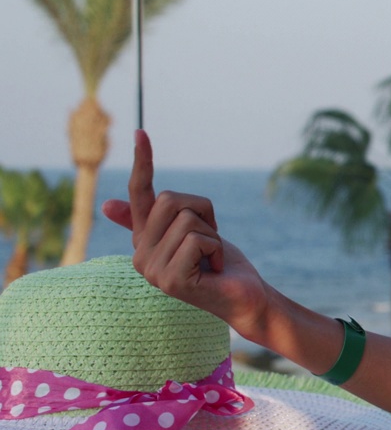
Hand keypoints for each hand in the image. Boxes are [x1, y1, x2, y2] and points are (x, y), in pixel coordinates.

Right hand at [101, 130, 271, 337]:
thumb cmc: (220, 263)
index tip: (141, 133)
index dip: (142, 162)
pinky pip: (198, 239)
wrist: (245, 297)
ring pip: (186, 218)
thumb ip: (156, 219)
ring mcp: (152, 270)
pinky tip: (215, 269)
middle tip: (210, 241)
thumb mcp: (189, 233)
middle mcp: (140, 255)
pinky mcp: (170, 280)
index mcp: (143, 239)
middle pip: (170, 199)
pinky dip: (216, 249)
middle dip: (202, 213)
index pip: (138, 193)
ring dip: (211, 233)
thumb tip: (106, 205)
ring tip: (212, 257)